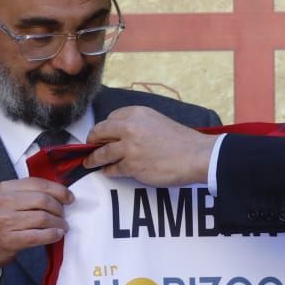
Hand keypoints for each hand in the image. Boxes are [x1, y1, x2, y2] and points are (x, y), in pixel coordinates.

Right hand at [0, 177, 73, 275]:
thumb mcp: (6, 200)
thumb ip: (27, 194)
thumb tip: (59, 193)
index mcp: (5, 189)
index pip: (38, 183)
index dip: (59, 190)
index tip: (69, 198)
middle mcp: (4, 202)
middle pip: (43, 200)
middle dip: (60, 208)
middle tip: (64, 215)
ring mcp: (6, 222)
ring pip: (43, 218)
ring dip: (59, 223)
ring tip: (62, 226)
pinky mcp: (10, 240)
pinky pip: (39, 236)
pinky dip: (52, 235)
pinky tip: (57, 235)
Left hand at [86, 106, 214, 185]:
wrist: (196, 155)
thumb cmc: (182, 141)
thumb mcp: (158, 121)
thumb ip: (139, 125)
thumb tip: (122, 135)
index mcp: (137, 113)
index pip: (111, 118)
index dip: (105, 128)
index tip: (103, 134)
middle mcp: (130, 127)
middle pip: (100, 132)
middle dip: (92, 140)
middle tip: (89, 146)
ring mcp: (129, 147)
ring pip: (102, 153)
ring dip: (93, 159)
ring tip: (89, 162)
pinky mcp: (131, 165)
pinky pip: (112, 169)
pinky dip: (108, 171)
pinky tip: (108, 172)